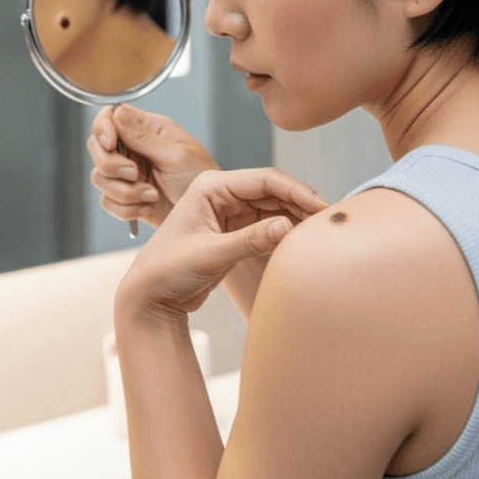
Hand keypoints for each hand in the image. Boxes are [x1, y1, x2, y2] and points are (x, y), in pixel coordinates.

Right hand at [87, 104, 218, 230]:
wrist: (208, 218)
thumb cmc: (202, 180)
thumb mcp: (177, 156)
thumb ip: (144, 137)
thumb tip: (119, 112)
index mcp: (148, 130)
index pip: (110, 117)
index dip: (102, 128)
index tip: (110, 144)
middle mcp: (135, 149)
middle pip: (96, 147)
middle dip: (111, 164)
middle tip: (135, 173)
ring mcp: (129, 175)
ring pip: (99, 177)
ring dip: (123, 191)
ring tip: (151, 194)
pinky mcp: (128, 198)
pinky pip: (108, 202)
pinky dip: (125, 208)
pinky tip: (148, 206)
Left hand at [118, 168, 326, 317]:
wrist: (150, 298)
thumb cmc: (168, 271)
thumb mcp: (211, 254)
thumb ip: (250, 239)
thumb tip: (289, 226)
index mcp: (211, 186)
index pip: (264, 179)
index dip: (296, 190)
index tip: (321, 206)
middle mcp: (221, 193)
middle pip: (272, 190)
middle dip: (300, 203)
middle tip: (329, 219)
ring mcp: (228, 211)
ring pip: (273, 207)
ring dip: (295, 216)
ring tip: (320, 229)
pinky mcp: (234, 231)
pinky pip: (267, 224)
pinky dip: (285, 230)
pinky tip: (302, 238)